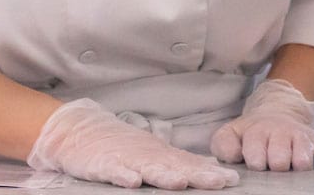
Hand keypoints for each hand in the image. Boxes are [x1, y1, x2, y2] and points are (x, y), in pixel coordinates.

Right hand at [28, 98, 238, 189]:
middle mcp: (147, 155)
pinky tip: (133, 182)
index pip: (190, 164)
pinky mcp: (102, 164)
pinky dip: (123, 176)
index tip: (233, 180)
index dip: (210, 172)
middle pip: (176, 166)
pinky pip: (114, 171)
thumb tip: (209, 172)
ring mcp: (125, 159)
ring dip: (165, 176)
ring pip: (148, 168)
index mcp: (161, 154)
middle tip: (220, 182)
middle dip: (198, 175)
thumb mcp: (152, 154)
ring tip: (181, 183)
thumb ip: (177, 164)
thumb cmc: (121, 146)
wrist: (79, 130)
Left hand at [209, 79, 313, 171]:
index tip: (256, 162)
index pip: (255, 156)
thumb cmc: (252, 132)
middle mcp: (280, 132)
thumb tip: (234, 156)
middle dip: (276, 166)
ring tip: (291, 164)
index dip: (256, 162)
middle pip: (280, 162)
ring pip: (302, 160)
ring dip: (298, 165)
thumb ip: (224, 145)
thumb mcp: (230, 134)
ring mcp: (300, 136)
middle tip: (274, 163)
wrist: (278, 112)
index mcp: (257, 132)